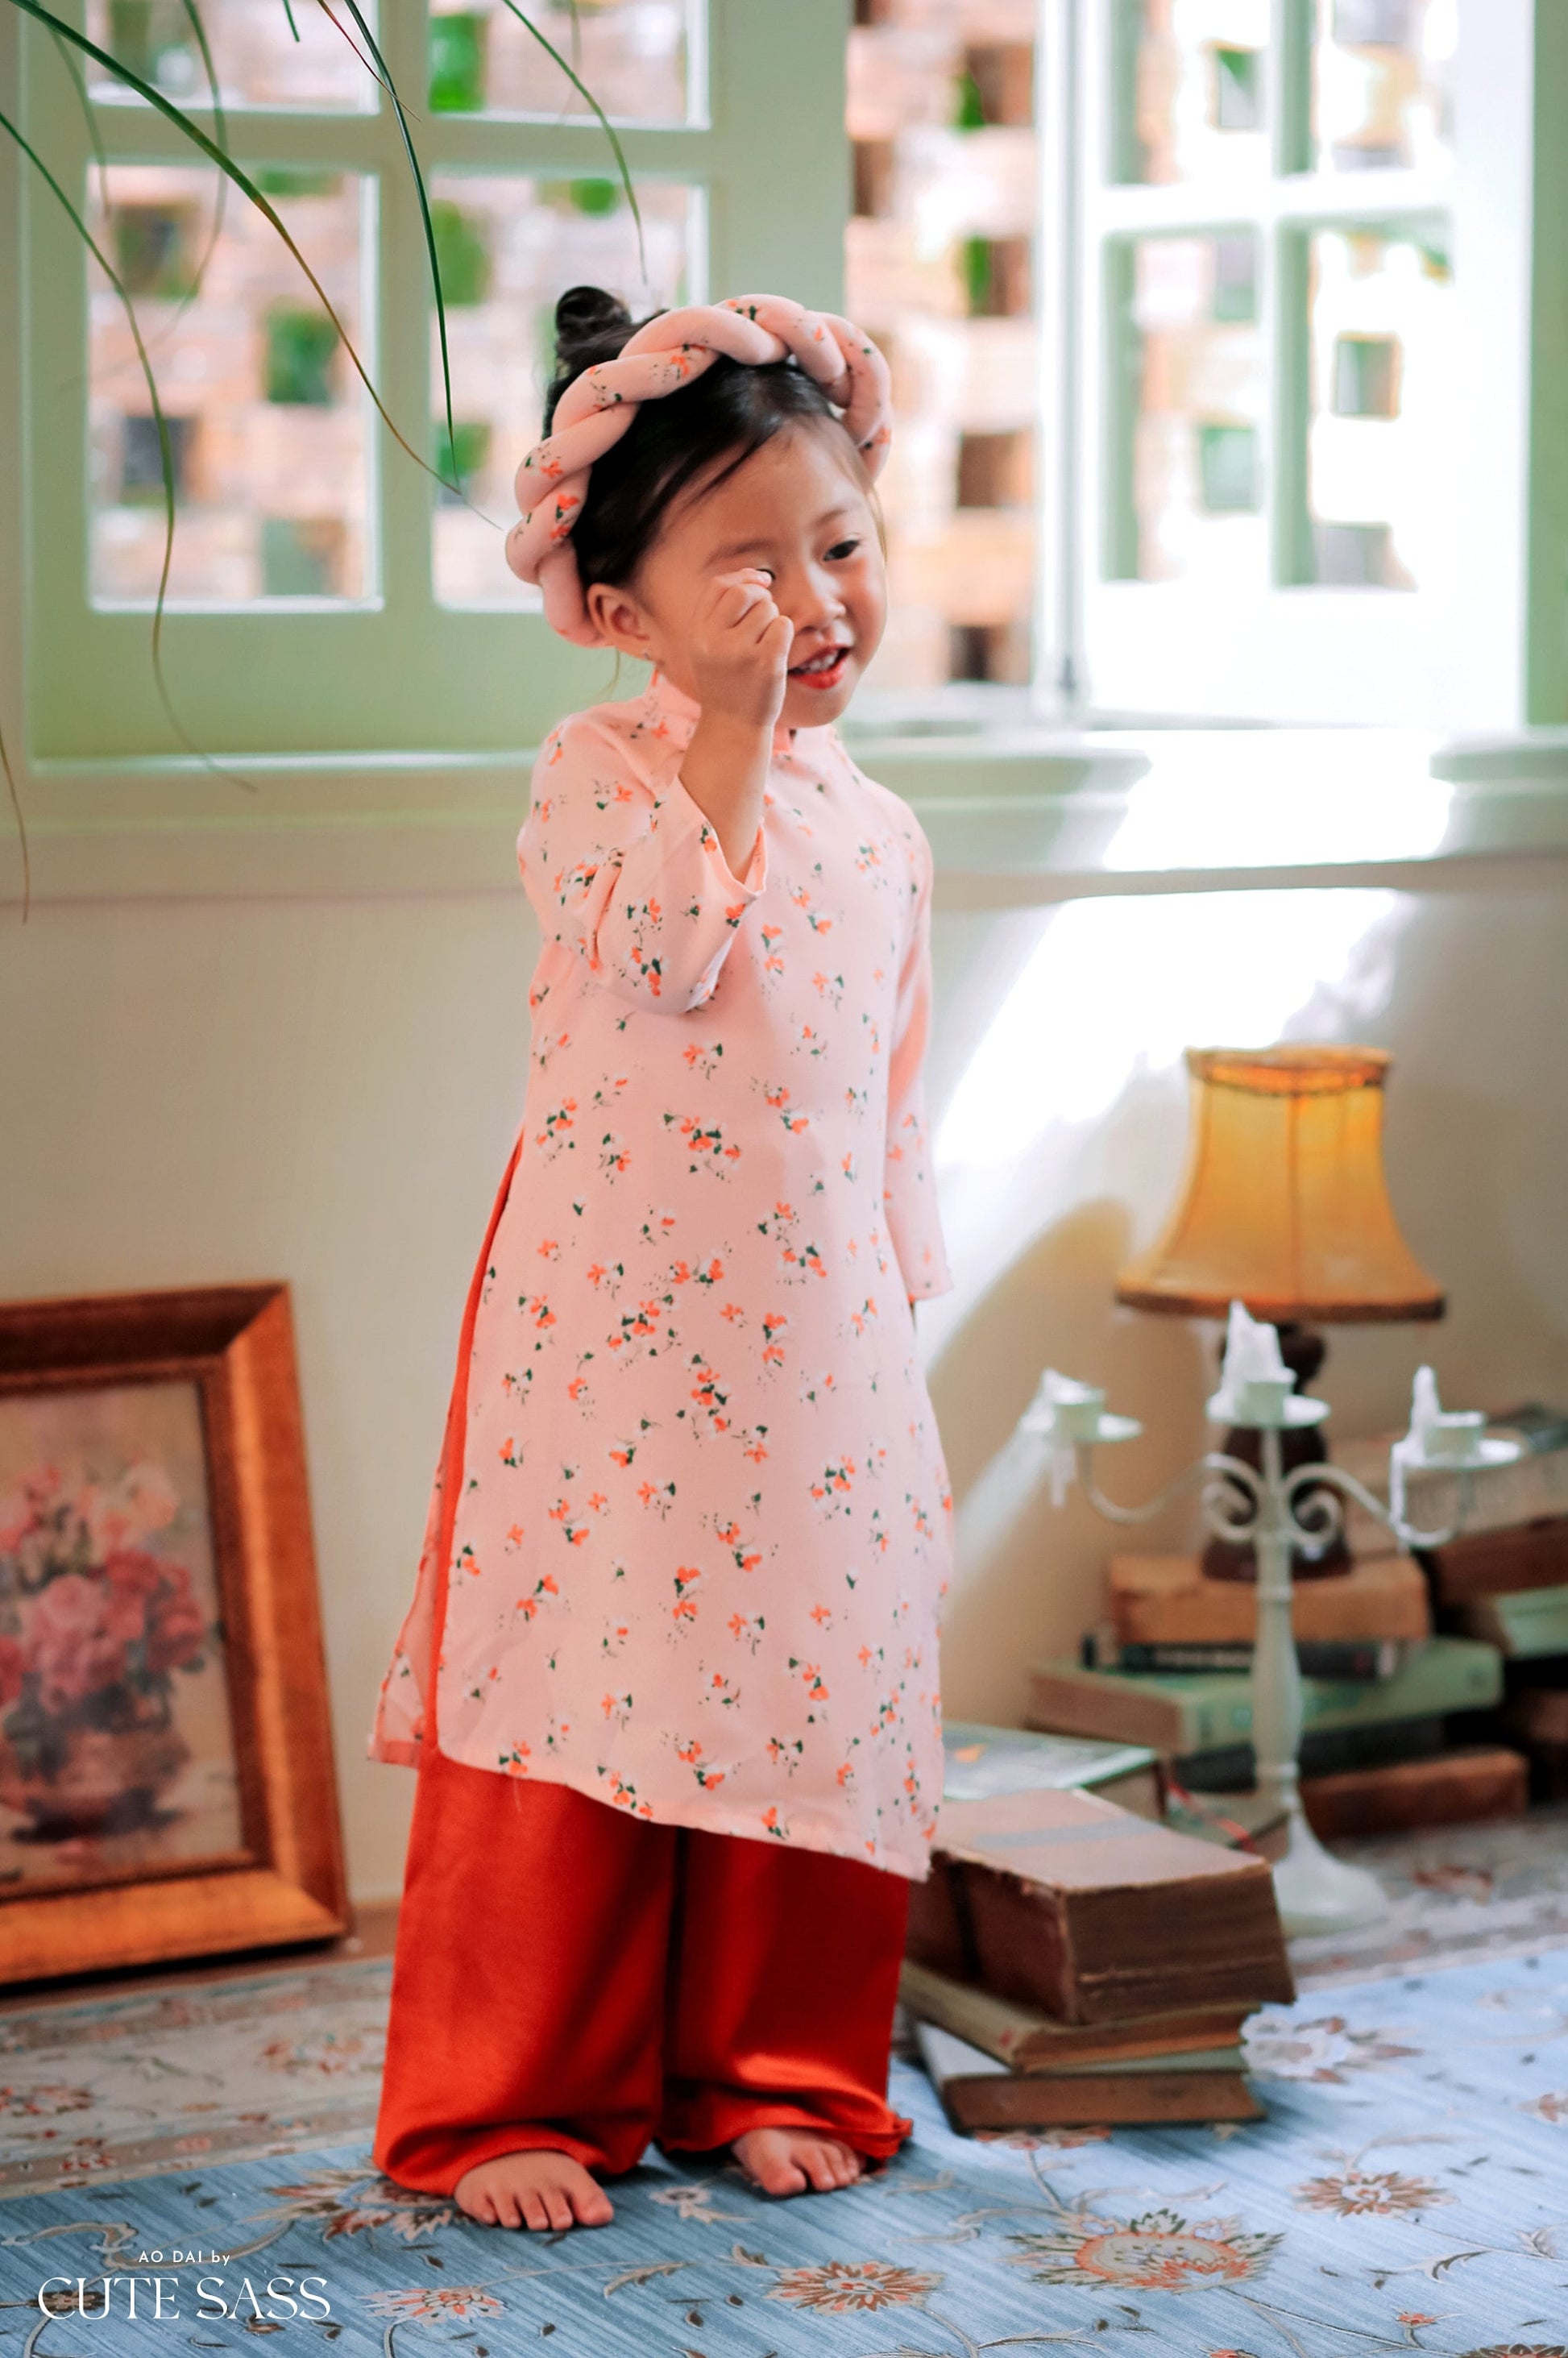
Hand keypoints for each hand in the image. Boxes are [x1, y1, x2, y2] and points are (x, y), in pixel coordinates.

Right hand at [687, 569, 793, 733]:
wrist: (733, 726)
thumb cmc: (726, 681)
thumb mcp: (709, 647)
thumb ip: (723, 612)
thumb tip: (760, 576)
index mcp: (697, 633)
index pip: (719, 586)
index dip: (743, 577)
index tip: (761, 582)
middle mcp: (713, 641)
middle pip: (745, 592)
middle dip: (761, 597)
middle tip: (763, 619)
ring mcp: (740, 652)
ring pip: (768, 608)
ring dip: (773, 621)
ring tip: (763, 646)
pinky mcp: (766, 663)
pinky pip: (784, 625)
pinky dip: (784, 635)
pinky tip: (774, 654)